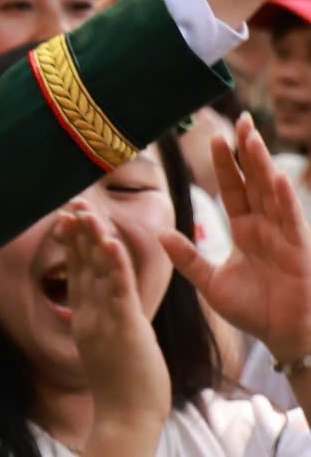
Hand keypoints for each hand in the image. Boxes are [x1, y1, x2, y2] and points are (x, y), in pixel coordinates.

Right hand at [57, 204, 170, 426]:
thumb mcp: (110, 352)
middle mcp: (90, 317)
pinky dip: (114, 266)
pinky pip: (118, 291)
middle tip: (73, 205)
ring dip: (92, 241)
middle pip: (82, 267)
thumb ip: (106, 328)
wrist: (124, 419)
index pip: (79, 275)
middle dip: (78, 235)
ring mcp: (104, 321)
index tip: (70, 220)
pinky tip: (111, 243)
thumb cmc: (123, 391)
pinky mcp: (123, 328)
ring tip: (87, 213)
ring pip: (97, 274)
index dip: (75, 246)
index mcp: (87, 321)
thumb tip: (106, 317)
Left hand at [164, 115, 310, 364]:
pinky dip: (286, 201)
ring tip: (253, 139)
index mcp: (246, 230)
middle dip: (247, 152)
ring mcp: (284, 236)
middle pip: (255, 181)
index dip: (226, 164)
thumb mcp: (210, 281)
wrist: (283, 336)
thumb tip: (159, 234)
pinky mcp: (299, 251)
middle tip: (240, 120)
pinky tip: (279, 180)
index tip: (217, 136)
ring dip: (264, 166)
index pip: (233, 189)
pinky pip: (292, 221)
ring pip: (272, 193)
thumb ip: (188, 257)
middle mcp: (266, 227)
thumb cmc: (254, 309)